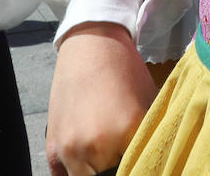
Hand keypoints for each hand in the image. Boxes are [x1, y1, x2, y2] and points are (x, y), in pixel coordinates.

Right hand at [46, 22, 157, 175]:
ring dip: (97, 171)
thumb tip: (157, 162)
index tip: (143, 162)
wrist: (93, 46)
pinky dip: (76, 172)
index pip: (138, 168)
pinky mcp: (52, 149)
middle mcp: (93, 147)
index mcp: (125, 134)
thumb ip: (150, 139)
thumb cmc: (125, 73)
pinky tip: (88, 157)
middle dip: (120, 168)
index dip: (142, 166)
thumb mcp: (149, 105)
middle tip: (124, 153)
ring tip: (108, 153)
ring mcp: (69, 150)